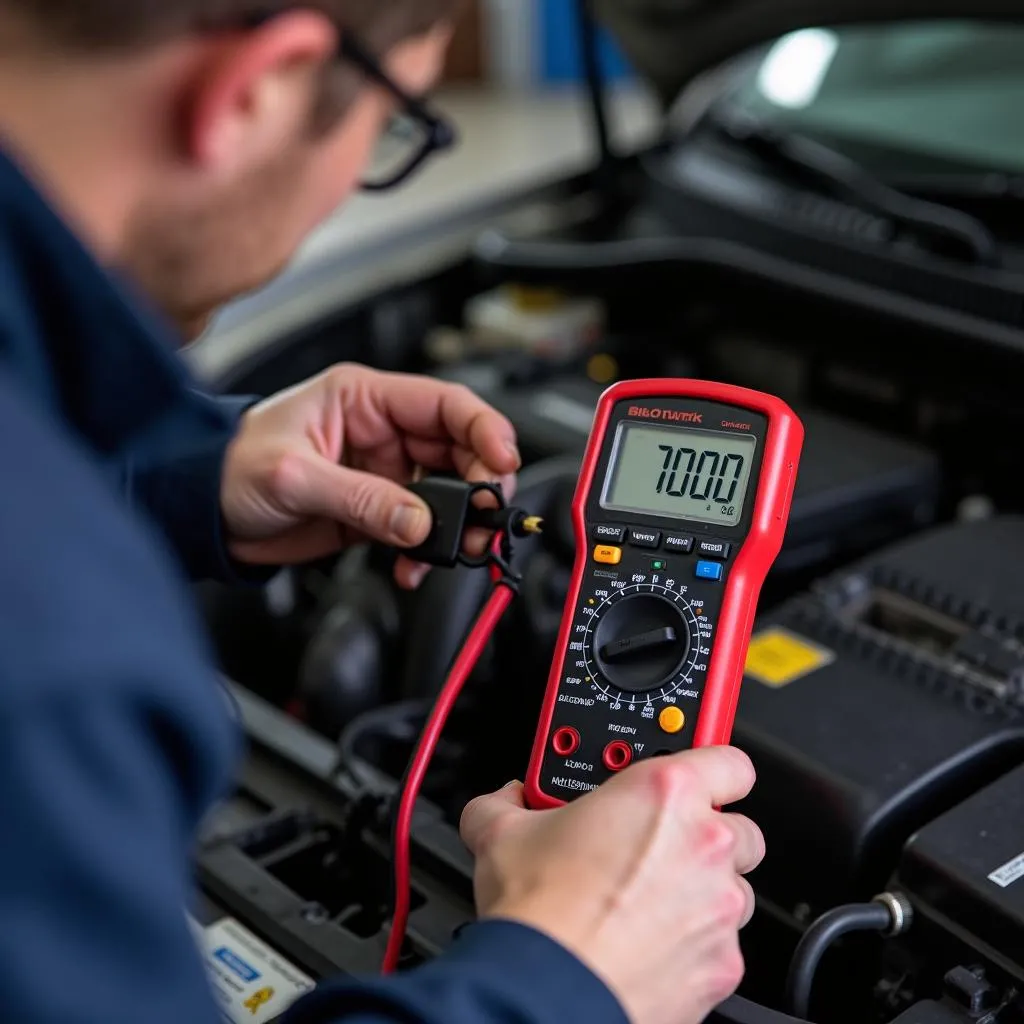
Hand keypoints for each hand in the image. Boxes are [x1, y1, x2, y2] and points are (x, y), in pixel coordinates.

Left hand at [221, 365, 520, 587]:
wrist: (201, 513)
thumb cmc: (229, 466)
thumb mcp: (293, 476)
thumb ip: (360, 498)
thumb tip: (417, 521)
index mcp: (364, 399)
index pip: (444, 403)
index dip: (483, 429)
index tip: (501, 462)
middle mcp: (381, 433)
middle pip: (457, 450)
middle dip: (480, 483)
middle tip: (487, 515)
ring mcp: (382, 474)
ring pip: (446, 493)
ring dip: (460, 523)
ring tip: (462, 547)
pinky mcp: (375, 511)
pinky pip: (419, 529)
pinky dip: (426, 550)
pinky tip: (414, 564)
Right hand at [461, 748, 762, 1023]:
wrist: (546, 989)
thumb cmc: (539, 911)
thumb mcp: (500, 831)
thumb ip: (507, 801)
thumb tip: (504, 800)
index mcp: (665, 793)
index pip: (729, 761)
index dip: (711, 768)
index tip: (691, 777)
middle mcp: (704, 844)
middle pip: (738, 826)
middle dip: (703, 833)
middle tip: (655, 844)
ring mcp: (718, 907)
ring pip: (735, 888)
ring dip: (703, 888)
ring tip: (649, 897)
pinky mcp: (722, 965)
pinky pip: (723, 943)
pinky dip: (695, 942)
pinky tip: (650, 941)